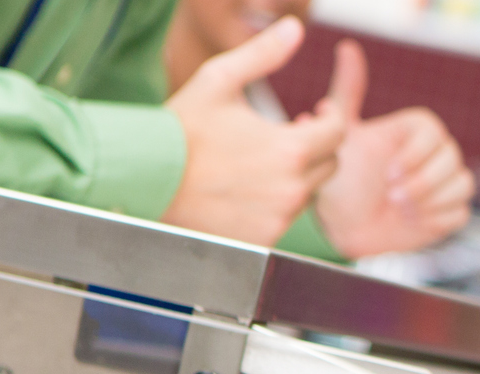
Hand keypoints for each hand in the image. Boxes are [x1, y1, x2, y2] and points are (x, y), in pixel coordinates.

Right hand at [163, 18, 348, 244]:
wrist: (140, 181)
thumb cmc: (177, 129)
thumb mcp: (218, 80)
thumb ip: (262, 55)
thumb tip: (296, 27)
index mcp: (289, 149)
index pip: (338, 133)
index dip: (330, 120)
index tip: (315, 114)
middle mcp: (291, 189)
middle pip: (329, 166)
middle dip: (315, 147)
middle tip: (291, 134)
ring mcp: (278, 219)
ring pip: (307, 193)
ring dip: (294, 174)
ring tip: (261, 159)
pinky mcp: (263, 241)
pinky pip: (284, 219)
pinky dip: (274, 202)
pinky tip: (248, 188)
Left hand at [311, 42, 473, 257]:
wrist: (343, 227)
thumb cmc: (341, 180)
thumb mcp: (341, 135)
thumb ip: (347, 93)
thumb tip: (347, 47)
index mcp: (415, 131)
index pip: (433, 132)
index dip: (415, 155)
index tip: (390, 172)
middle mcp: (435, 154)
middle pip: (452, 160)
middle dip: (422, 181)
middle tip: (391, 195)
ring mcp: (446, 184)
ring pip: (461, 186)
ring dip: (429, 200)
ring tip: (398, 207)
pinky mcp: (450, 213)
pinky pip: (460, 213)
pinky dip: (436, 219)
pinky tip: (410, 221)